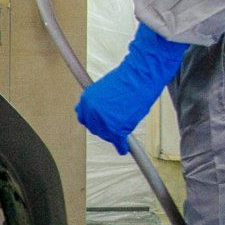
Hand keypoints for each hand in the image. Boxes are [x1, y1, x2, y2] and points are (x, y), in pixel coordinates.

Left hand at [75, 23, 190, 152]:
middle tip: (114, 129)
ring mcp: (103, 120)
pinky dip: (122, 146)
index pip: (84, 118)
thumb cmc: (128, 78)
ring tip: (122, 132)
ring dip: (114, 135)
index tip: (100, 124)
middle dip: (104, 129)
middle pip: (95, 129)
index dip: (94, 122)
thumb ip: (99, 102)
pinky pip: (118, 142)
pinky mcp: (116, 128)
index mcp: (86, 100)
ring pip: (107, 136)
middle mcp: (91, 111)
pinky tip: (124, 148)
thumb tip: (100, 115)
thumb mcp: (105, 88)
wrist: (140, 76)